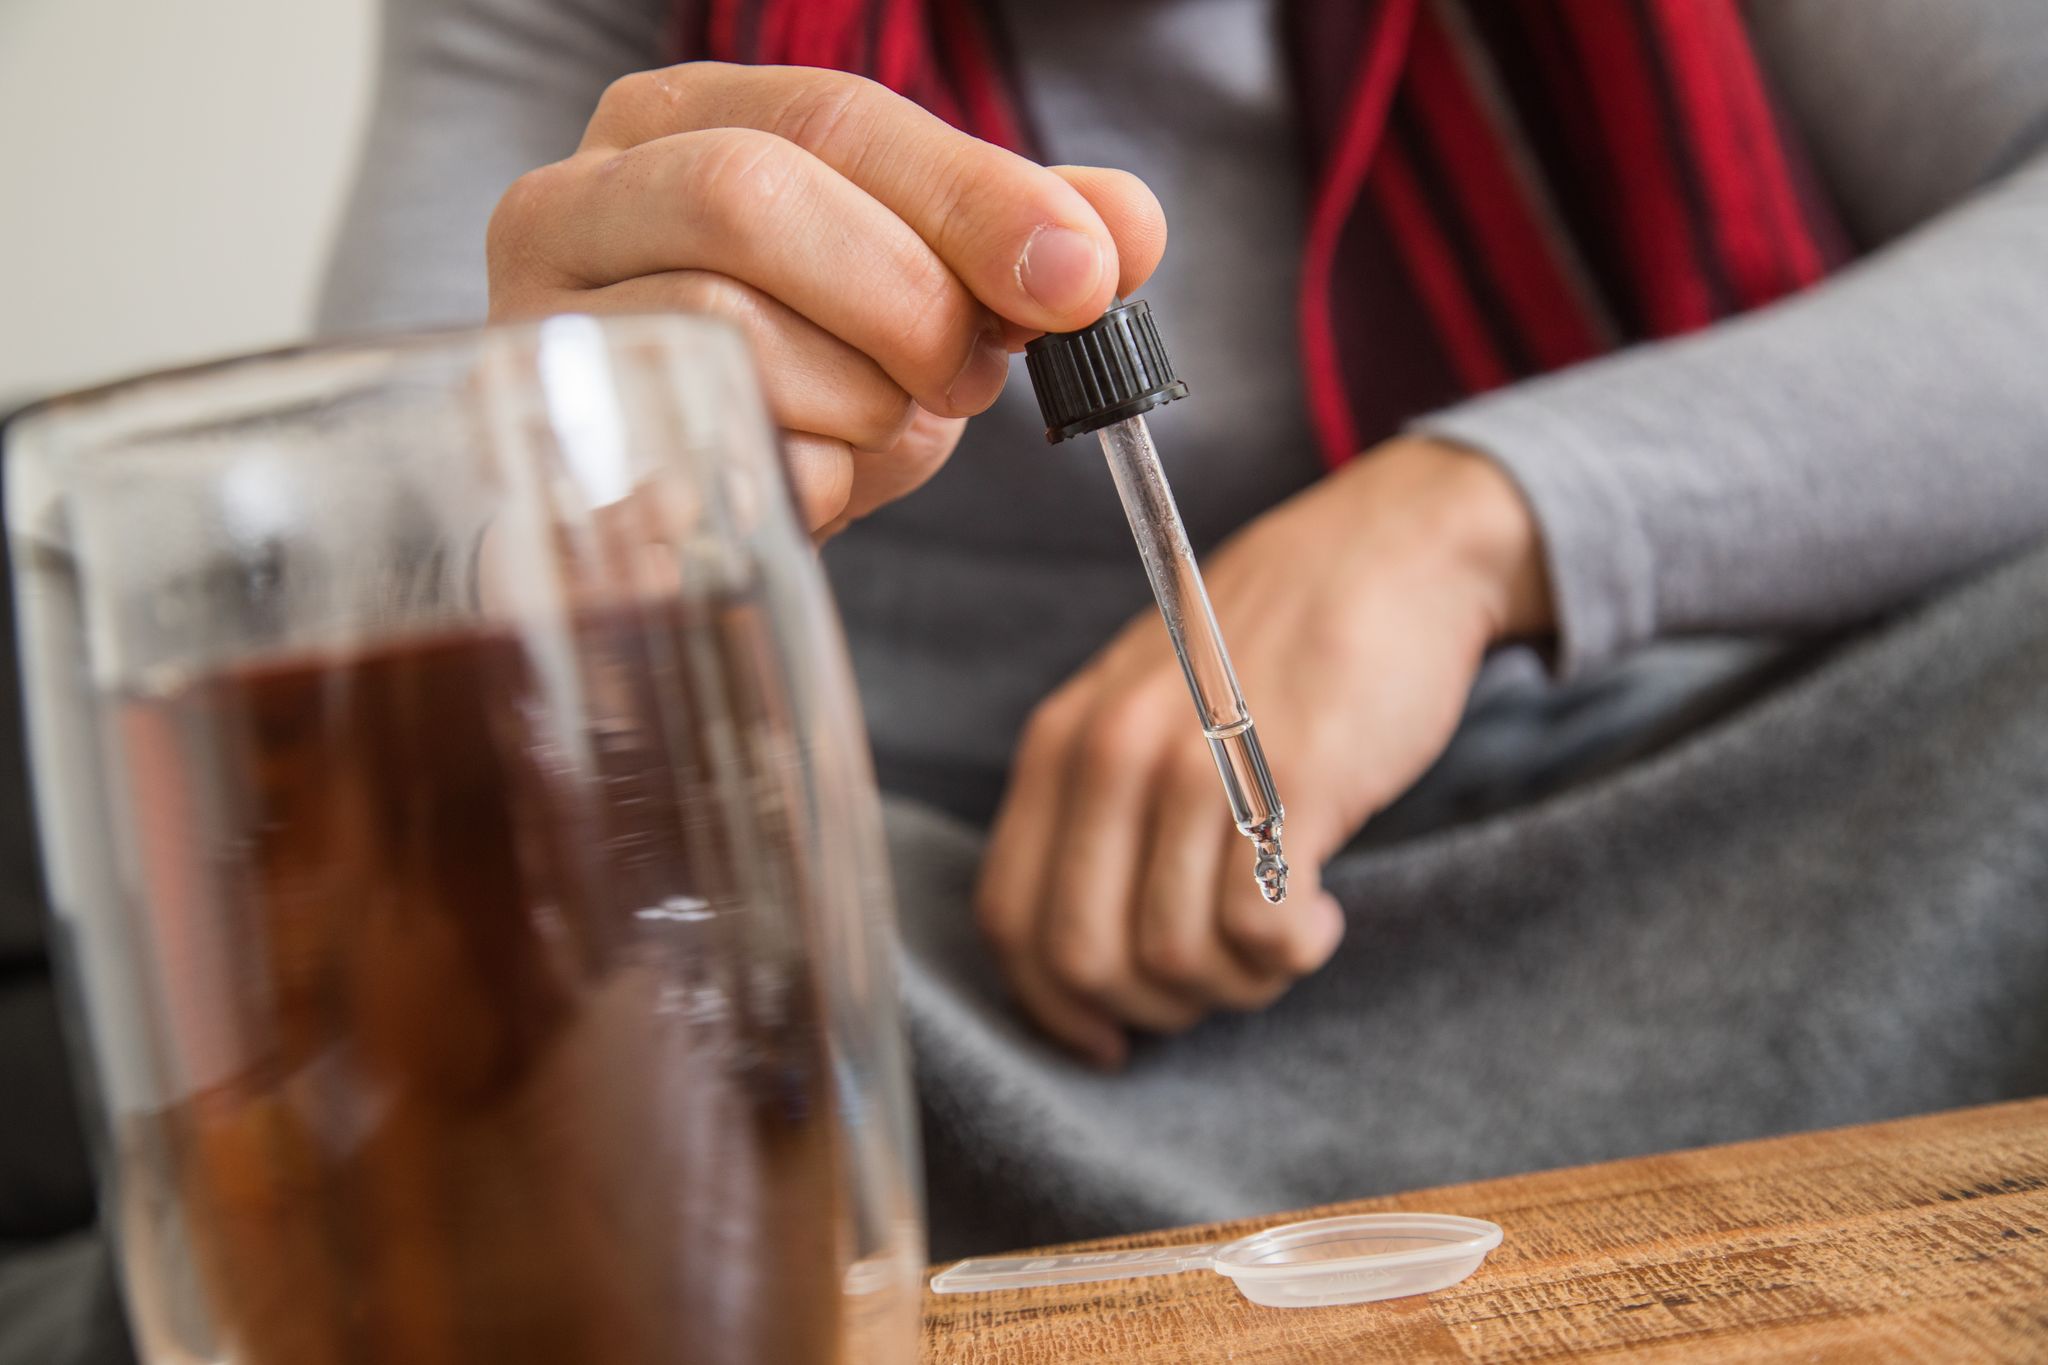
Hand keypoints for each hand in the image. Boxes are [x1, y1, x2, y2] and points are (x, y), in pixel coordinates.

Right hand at [487, 63, 1166, 534]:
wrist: (701, 511)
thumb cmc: (811, 374)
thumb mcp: (925, 287)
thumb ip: (1021, 240)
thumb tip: (1128, 225)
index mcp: (681, 121)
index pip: (831, 116)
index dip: (971, 197)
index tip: (1078, 279)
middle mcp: (578, 200)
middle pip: (750, 196)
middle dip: (904, 301)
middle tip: (962, 374)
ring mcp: (548, 327)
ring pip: (726, 329)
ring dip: (859, 401)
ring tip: (877, 421)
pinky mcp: (557, 454)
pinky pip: (711, 457)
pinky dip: (811, 481)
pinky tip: (815, 476)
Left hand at [973, 436, 1552, 1066]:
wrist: (1395, 551)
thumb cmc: (1274, 644)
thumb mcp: (1146, 704)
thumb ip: (1100, 806)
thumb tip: (1085, 960)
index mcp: (1062, 740)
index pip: (1009, 918)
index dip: (1052, 1005)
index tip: (1108, 1038)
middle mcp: (1110, 754)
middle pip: (1083, 959)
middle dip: (1154, 1006)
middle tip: (1220, 975)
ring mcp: (1196, 766)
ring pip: (1175, 959)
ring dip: (1237, 981)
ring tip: (1279, 930)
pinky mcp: (1291, 783)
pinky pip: (1260, 933)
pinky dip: (1292, 953)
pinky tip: (1319, 913)